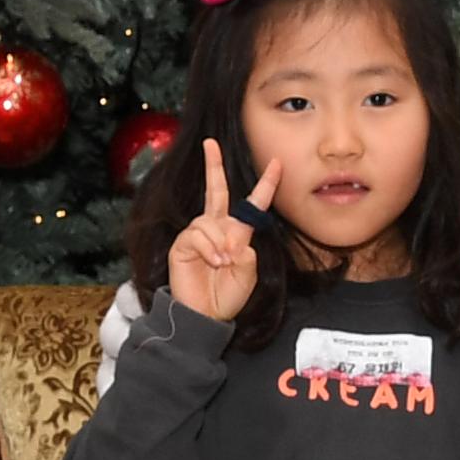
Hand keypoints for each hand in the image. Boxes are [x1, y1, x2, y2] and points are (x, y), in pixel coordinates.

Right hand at [164, 141, 283, 322]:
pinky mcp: (183, 244)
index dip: (265, 185)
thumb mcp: (248, 272)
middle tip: (210, 143)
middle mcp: (216, 229)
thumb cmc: (227, 295)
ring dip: (220, 242)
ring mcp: (197, 235)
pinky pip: (198, 235)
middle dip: (213, 166)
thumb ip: (246, 252)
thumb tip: (231, 239)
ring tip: (223, 263)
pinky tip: (213, 262)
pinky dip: (209, 248)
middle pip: (216, 190)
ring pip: (210, 221)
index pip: (251, 204)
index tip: (277, 164)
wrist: (205, 315)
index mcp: (236, 233)